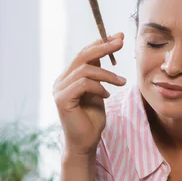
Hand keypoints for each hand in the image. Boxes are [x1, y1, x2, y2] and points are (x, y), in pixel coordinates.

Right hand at [54, 32, 125, 154]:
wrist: (86, 143)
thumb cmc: (92, 119)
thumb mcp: (98, 91)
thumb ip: (98, 73)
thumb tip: (106, 48)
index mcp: (68, 77)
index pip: (83, 54)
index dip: (100, 43)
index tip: (119, 37)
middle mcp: (61, 81)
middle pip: (82, 56)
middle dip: (104, 47)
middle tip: (121, 41)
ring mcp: (59, 90)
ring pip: (85, 70)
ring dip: (107, 74)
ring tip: (122, 82)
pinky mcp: (62, 99)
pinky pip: (83, 84)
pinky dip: (98, 87)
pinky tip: (107, 96)